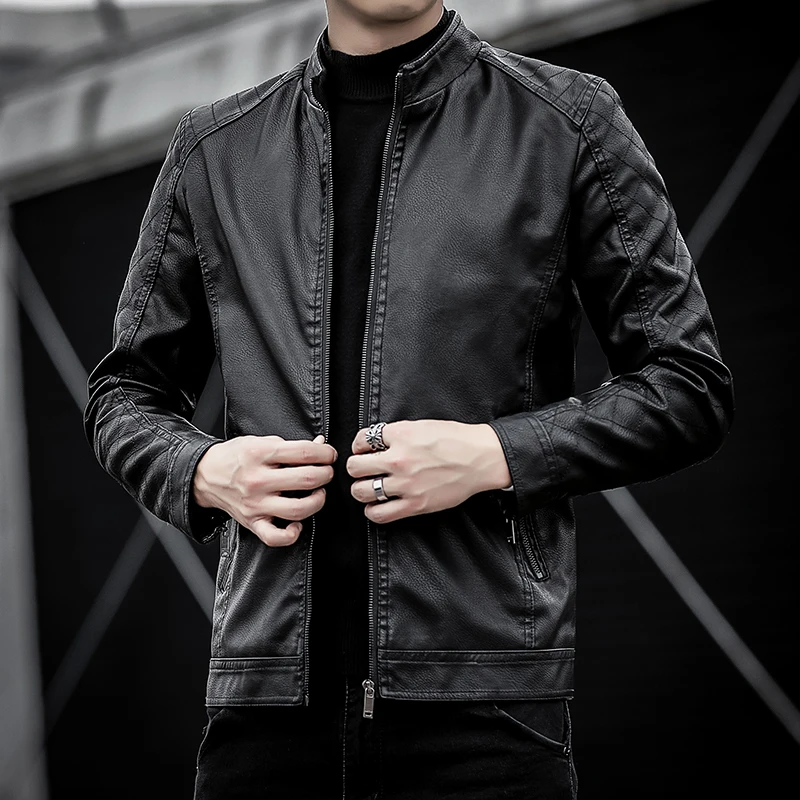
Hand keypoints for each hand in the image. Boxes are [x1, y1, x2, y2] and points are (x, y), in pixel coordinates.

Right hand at [193, 433, 336, 546]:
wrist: (205, 476)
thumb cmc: (236, 457)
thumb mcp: (261, 442)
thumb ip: (291, 445)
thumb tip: (320, 445)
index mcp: (260, 454)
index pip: (304, 452)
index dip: (325, 453)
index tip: (329, 455)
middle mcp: (258, 480)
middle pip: (307, 479)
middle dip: (326, 474)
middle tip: (326, 472)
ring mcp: (255, 504)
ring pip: (298, 509)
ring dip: (318, 500)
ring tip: (318, 493)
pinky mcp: (252, 522)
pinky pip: (275, 537)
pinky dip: (291, 534)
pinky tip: (297, 524)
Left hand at [346, 420, 511, 523]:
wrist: (480, 458)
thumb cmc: (456, 440)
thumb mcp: (421, 425)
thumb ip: (396, 433)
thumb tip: (375, 443)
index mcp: (400, 435)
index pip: (361, 440)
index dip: (359, 445)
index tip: (364, 450)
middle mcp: (399, 459)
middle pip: (355, 467)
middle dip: (356, 467)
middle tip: (363, 469)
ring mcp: (406, 484)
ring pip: (361, 491)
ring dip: (361, 489)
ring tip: (368, 486)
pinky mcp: (415, 504)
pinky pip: (380, 514)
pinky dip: (372, 511)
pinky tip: (376, 504)